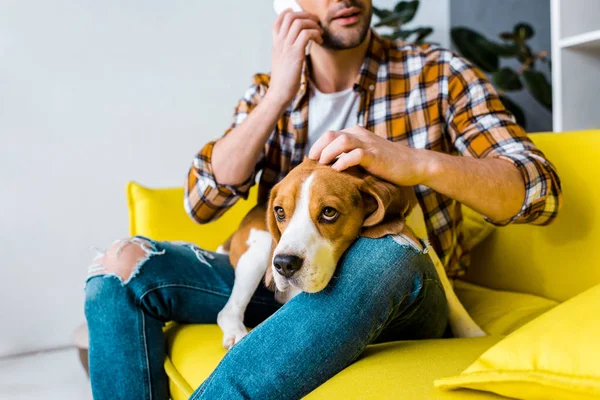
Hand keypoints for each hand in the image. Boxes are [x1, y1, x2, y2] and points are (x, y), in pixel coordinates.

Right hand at [266, 9, 322, 106]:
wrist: (279, 92)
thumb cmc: (283, 80)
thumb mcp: (281, 62)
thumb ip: (285, 51)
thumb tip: (295, 46)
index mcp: (276, 44)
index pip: (278, 21)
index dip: (289, 13)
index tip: (300, 15)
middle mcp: (280, 43)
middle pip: (290, 16)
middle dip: (306, 15)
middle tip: (315, 23)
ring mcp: (287, 47)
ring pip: (299, 23)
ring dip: (313, 24)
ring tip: (319, 33)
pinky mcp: (295, 54)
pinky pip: (306, 34)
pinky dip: (315, 34)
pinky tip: (319, 41)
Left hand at [308, 126, 432, 186]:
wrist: (414, 165)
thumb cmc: (388, 164)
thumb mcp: (366, 156)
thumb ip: (350, 156)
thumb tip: (329, 167)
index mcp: (356, 133)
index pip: (330, 134)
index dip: (318, 146)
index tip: (312, 160)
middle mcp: (361, 135)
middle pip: (331, 134)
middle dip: (318, 148)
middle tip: (312, 163)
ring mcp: (368, 144)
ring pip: (341, 140)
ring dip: (328, 152)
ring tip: (323, 165)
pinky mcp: (376, 155)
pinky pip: (355, 154)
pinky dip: (343, 161)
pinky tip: (337, 170)